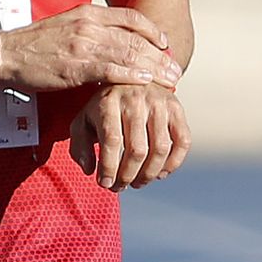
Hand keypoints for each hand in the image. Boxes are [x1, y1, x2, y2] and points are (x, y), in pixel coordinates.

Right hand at [0, 5, 180, 94]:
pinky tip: (145, 83)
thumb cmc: (34, 44)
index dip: (152, 31)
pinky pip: (111, 70)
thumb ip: (89, 30)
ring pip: (129, 54)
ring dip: (153, 68)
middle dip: (160, 55)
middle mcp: (90, 25)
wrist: (6, 53)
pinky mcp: (76, 66)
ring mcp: (84, 44)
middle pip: (136, 38)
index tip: (165, 44)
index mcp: (88, 13)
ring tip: (170, 80)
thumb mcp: (65, 26)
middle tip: (176, 68)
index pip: (131, 17)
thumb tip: (110, 42)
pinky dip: (131, 77)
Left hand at [70, 85, 191, 191]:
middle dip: (127, 176)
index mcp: (108, 102)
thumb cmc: (104, 107)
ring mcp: (159, 103)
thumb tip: (90, 169)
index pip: (112, 140)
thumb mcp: (83, 120)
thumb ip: (79, 145)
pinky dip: (173, 163)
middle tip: (120, 186)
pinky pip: (182, 142)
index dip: (109, 167)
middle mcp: (135, 100)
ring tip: (137, 182)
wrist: (133, 76)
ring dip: (149, 174)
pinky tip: (160, 173)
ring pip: (160, 149)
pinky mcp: (176, 108)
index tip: (105, 184)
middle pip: (137, 149)